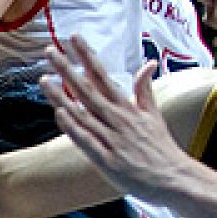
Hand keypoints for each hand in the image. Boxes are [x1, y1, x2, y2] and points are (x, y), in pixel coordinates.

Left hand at [39, 36, 185, 202]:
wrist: (172, 178)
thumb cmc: (160, 148)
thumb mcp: (154, 115)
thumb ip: (145, 89)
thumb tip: (149, 63)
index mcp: (127, 108)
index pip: (103, 76)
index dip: (88, 57)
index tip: (74, 39)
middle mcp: (118, 119)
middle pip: (88, 90)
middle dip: (68, 70)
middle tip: (50, 51)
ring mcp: (112, 139)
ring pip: (82, 113)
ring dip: (62, 96)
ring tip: (43, 80)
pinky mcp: (107, 160)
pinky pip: (87, 140)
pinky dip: (74, 127)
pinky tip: (60, 113)